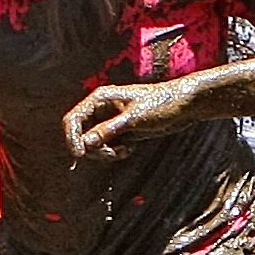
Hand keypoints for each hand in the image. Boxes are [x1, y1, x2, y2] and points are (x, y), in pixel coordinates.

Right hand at [66, 77, 191, 157]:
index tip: (79, 155)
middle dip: (94, 149)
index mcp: (100, 99)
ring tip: (126, 150)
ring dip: (106, 153)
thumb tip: (85, 143)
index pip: (73, 120)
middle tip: (113, 153)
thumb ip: (108, 130)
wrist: (182, 106)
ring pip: (94, 144)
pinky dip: (116, 153)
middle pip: (81, 135)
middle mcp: (101, 109)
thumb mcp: (133, 119)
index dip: (72, 138)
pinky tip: (131, 149)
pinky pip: (107, 147)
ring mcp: (110, 121)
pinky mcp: (120, 131)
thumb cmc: (160, 104)